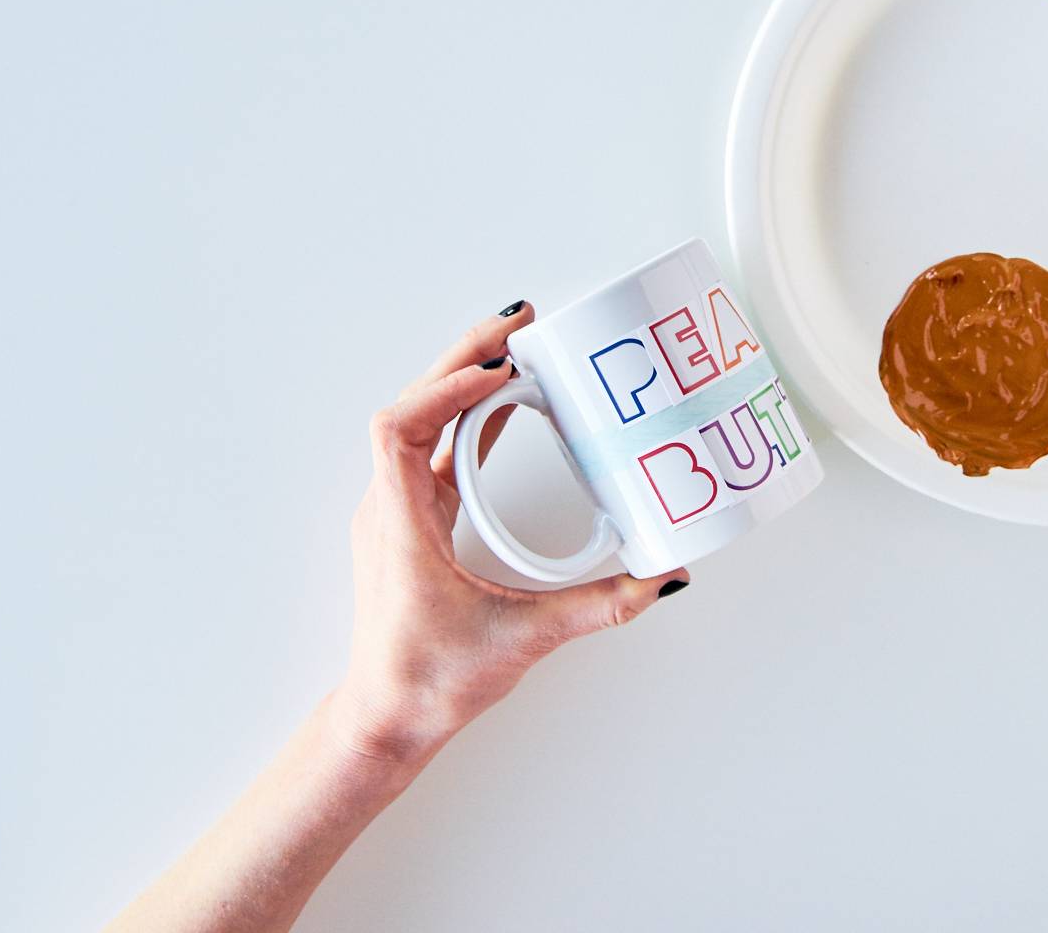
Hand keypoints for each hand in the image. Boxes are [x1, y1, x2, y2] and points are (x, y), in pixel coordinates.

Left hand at [332, 302, 688, 767]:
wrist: (386, 722)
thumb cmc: (428, 683)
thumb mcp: (523, 639)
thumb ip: (600, 607)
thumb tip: (661, 577)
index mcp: (398, 522)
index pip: (400, 426)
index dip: (447, 389)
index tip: (499, 372)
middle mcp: (388, 507)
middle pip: (414, 406)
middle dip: (465, 360)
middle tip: (519, 325)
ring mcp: (397, 513)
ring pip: (422, 424)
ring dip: (464, 383)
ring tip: (517, 351)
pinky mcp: (414, 525)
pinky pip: (435, 452)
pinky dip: (468, 420)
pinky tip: (505, 407)